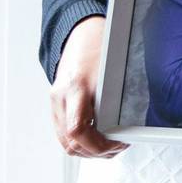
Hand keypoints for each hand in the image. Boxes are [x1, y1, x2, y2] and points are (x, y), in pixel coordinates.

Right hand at [49, 16, 128, 158]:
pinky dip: (80, 141)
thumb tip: (126, 126)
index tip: (116, 144)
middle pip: (71, 142)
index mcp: (75, 87)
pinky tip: (97, 137)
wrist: (80, 31)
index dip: (98, 145)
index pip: (77, 129)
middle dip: (96, 152)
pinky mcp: (55, 104)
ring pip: (66, 142)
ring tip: (110, 145)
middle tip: (118, 146)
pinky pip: (64, 133)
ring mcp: (55, 102)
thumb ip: (113, 99)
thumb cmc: (98, 45)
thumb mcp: (110, 71)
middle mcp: (60, 97)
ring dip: (88, 150)